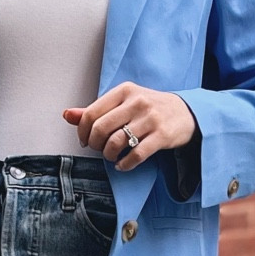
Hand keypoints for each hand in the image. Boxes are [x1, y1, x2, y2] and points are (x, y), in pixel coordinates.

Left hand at [63, 84, 195, 167]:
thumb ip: (96, 110)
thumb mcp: (123, 102)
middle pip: (101, 128)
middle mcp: (137, 102)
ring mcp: (151, 119)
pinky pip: (136, 155)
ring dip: (109, 155)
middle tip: (99, 149)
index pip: (92, 113)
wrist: (187, 113)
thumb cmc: (150, 108)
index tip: (85, 140)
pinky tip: (123, 165)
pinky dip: (124, 164)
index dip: (83, 131)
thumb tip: (67, 115)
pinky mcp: (162, 136)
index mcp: (124, 90)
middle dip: (95, 144)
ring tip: (111, 156)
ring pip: (116, 142)